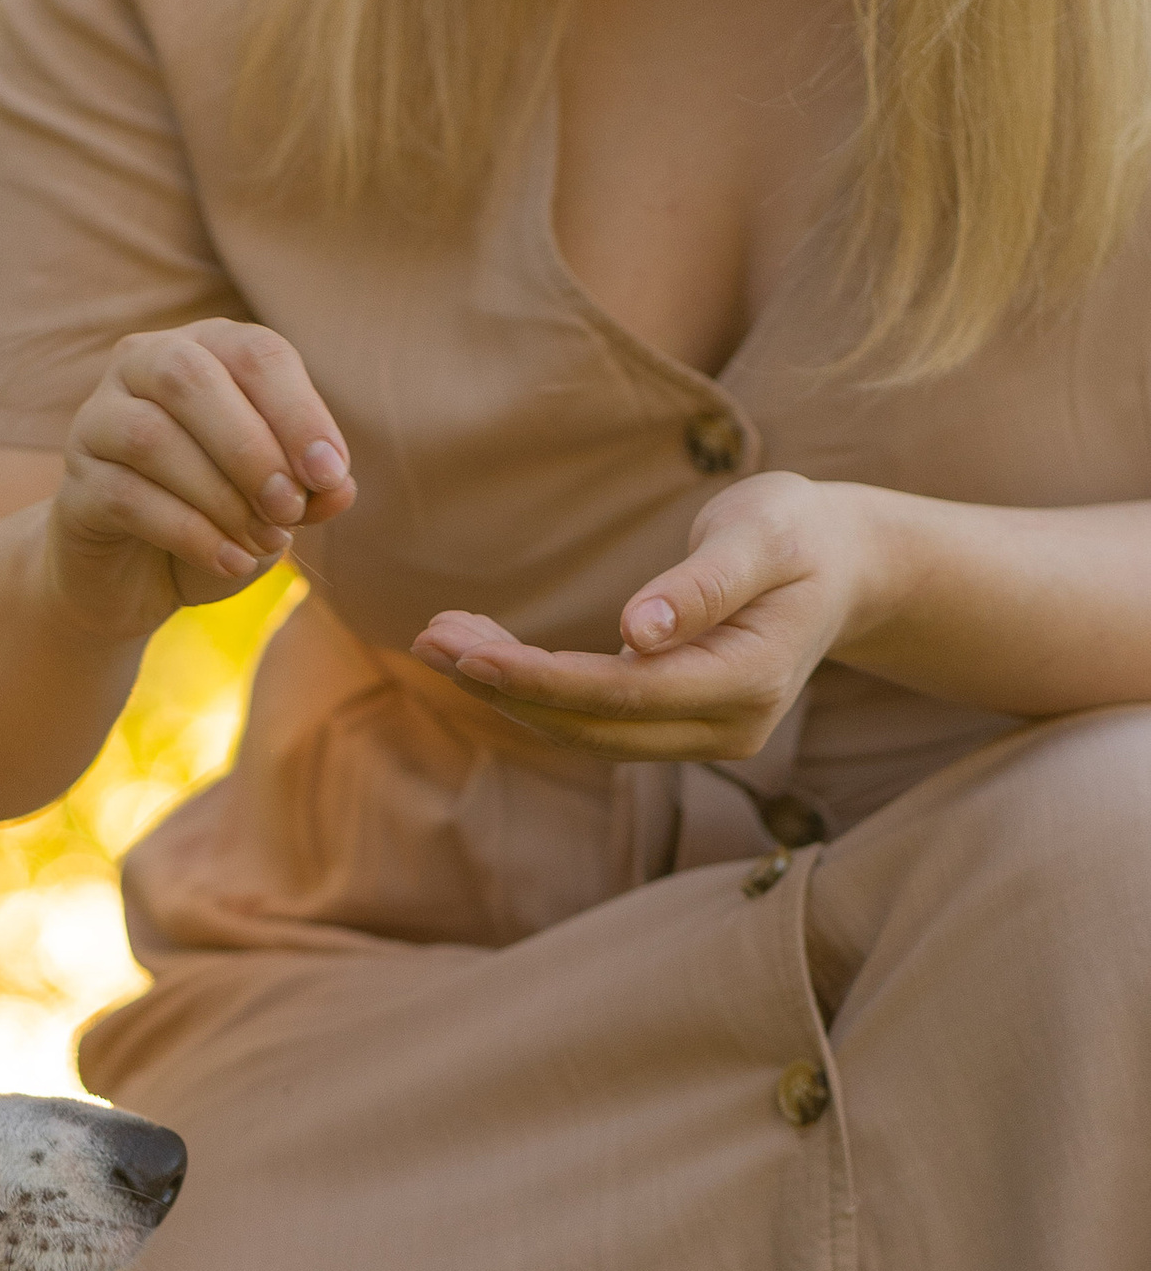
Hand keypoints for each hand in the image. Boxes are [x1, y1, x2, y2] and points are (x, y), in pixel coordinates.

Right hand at [46, 319, 356, 635]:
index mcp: (206, 349)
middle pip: (189, 378)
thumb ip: (309, 490)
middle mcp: (142, 365)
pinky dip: (189, 533)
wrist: (135, 578)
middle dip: (250, 447)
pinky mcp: (75, 482)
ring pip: (150, 436)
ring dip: (219, 495)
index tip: (329, 475)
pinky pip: (126, 496)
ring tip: (261, 542)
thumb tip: (339, 488)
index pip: (255, 353)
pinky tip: (230, 562)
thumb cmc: (216, 519)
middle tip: (289, 508)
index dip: (299, 412)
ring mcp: (97, 420)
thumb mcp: (275, 506)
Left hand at [411, 471, 870, 762]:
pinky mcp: (679, 725)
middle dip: (504, 687)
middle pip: (594, 724)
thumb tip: (638, 631)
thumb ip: (705, 584)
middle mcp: (728, 728)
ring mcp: (704, 735)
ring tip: (438, 639)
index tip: (470, 652)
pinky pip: (593, 719)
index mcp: (751, 681)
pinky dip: (532, 689)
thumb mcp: (763, 534)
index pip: (626, 694)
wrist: (842, 566)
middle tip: (428, 637)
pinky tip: (481, 650)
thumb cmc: (800, 534)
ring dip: (507, 691)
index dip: (543, 679)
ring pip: (585, 731)